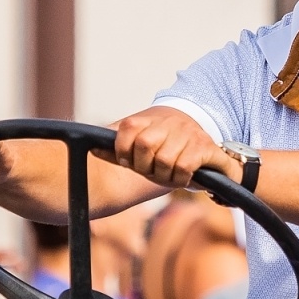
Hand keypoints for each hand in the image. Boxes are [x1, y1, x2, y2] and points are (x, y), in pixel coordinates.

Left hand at [98, 107, 239, 189]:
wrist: (204, 140)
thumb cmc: (164, 146)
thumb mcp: (139, 145)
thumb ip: (117, 148)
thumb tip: (92, 149)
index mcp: (149, 119)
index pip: (127, 128)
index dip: (123, 150)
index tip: (128, 161)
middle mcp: (169, 122)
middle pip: (144, 145)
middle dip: (145, 166)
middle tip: (151, 170)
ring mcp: (189, 133)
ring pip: (165, 160)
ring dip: (165, 175)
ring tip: (169, 174)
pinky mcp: (206, 147)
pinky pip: (184, 167)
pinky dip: (180, 178)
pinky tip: (183, 177)